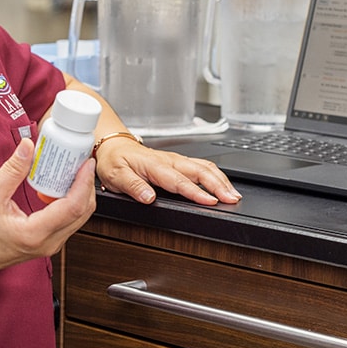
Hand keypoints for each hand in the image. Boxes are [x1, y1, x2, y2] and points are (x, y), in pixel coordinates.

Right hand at [0, 140, 95, 282]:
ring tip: (73, 169)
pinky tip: (61, 184)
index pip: (73, 207)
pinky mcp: (49, 242)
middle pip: (83, 212)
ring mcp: (51, 245)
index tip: (86, 163)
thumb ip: (12, 170)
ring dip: (80, 192)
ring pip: (79, 217)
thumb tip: (29, 146)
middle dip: (86, 184)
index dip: (84, 182)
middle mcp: (49, 243)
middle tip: (81, 160)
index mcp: (35, 233)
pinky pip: (69, 220)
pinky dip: (71, 200)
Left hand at [94, 139, 241, 206]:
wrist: (114, 146)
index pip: (179, 181)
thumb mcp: (115, 175)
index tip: (211, 200)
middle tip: (231, 199)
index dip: (196, 192)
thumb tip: (149, 198)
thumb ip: (132, 186)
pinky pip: (201, 166)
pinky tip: (223, 183)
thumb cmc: (115, 161)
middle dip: (218, 185)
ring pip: (204, 167)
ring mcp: (176, 160)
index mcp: (155, 165)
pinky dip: (216, 175)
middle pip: (199, 171)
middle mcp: (169, 161)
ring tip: (233, 194)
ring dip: (220, 180)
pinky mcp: (178, 162)